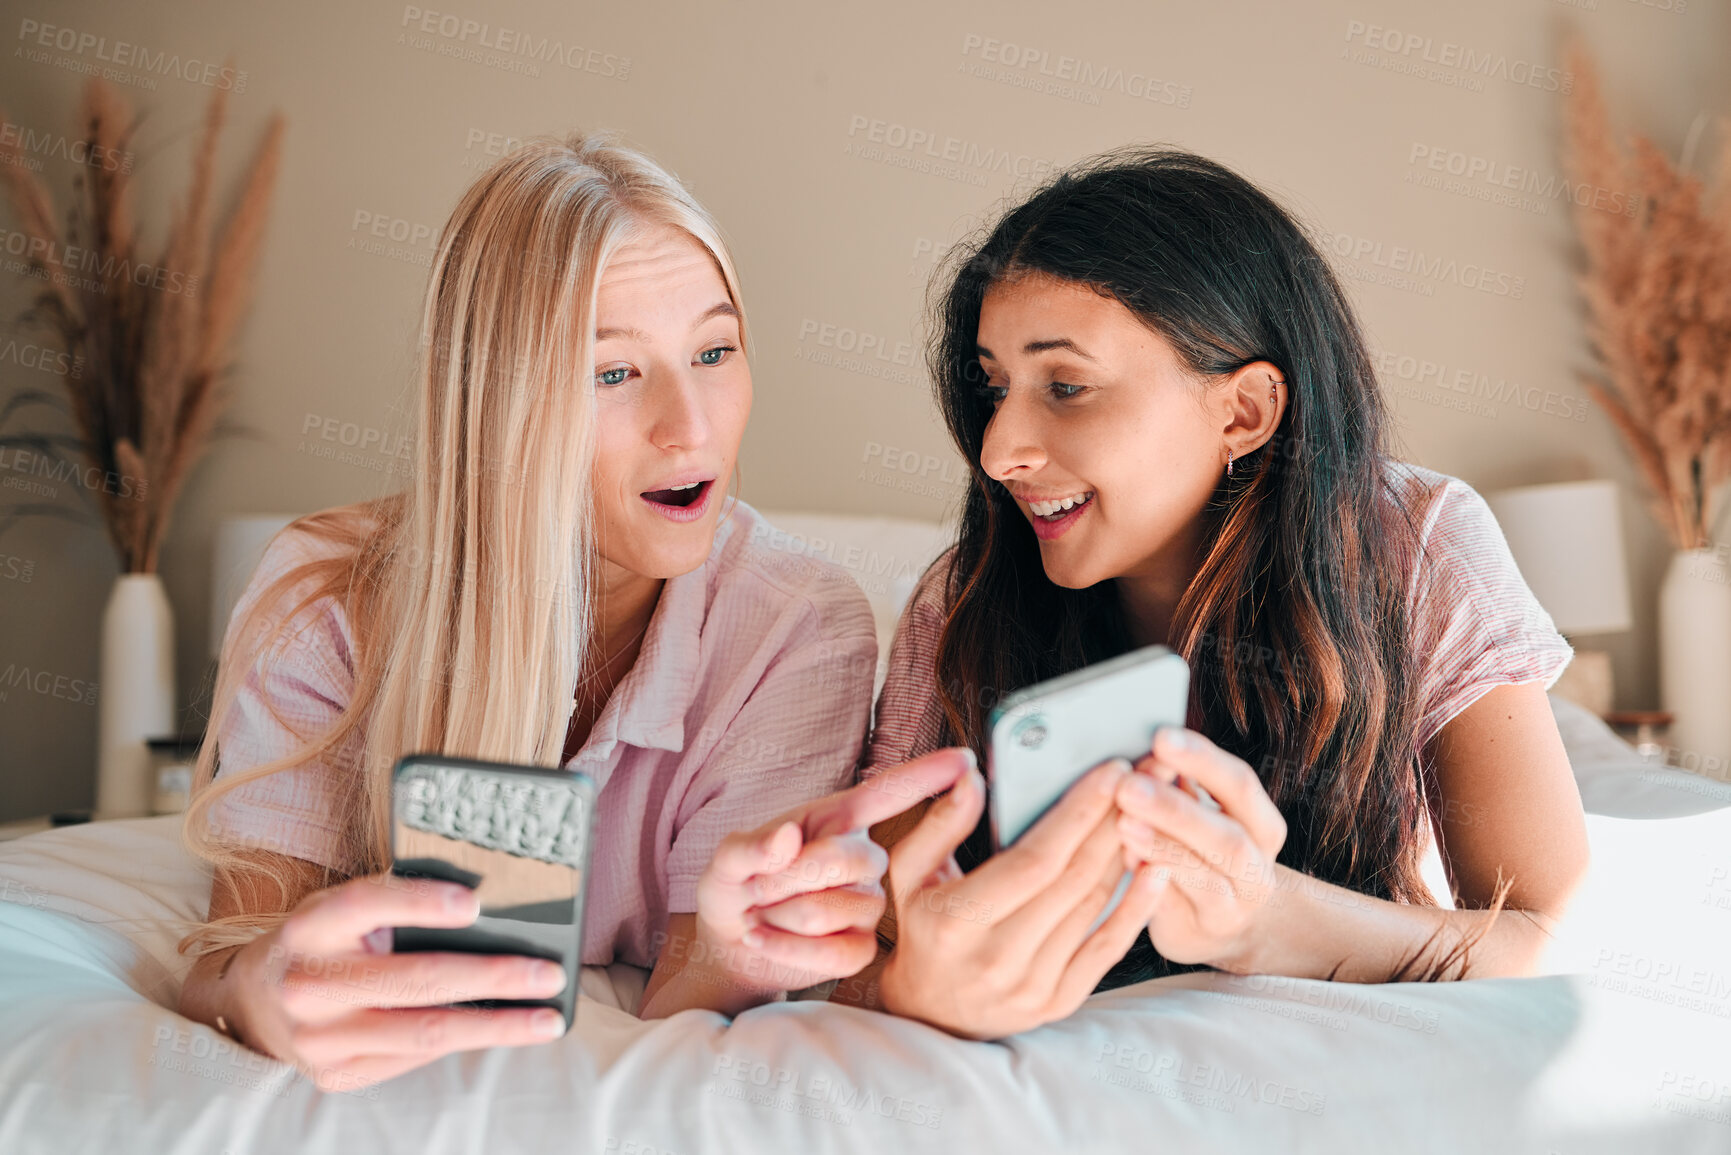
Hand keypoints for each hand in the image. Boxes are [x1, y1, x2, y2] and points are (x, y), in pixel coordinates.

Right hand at [224, 873, 571, 1091]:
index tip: (476, 904)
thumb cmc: (320, 943)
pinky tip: (503, 1031)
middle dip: (492, 977)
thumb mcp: (339, 909)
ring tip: (546, 1018)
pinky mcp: (336, 1074)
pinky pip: (414, 1058)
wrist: (252, 1005)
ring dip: (496, 1025)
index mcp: (311, 927)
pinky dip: (465, 1042)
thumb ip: (393, 902)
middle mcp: (308, 984)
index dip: (421, 903)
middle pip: (414, 980)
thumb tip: (483, 905)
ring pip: (423, 1032)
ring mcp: (320, 1037)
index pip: (366, 905)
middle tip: (547, 974)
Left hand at [691, 749, 975, 997]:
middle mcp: (861, 859)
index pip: (886, 794)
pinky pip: (837, 953)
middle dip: (792, 877)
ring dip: (784, 916)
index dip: (925, 776)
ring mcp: (866, 905)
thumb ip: (751, 846)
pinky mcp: (860, 949)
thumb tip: (787, 837)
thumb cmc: (734, 888)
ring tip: (762, 914)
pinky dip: (788, 950)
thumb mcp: (727, 860)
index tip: (964, 760)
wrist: (729, 946)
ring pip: (838, 910)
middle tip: (757, 889)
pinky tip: (765, 940)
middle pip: (852, 859)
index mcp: (836, 821)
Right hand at [878, 754, 1169, 1039]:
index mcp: (957, 920)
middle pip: (1073, 878)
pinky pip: (1107, 949)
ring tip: (1152, 809)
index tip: (1111, 771)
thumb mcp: (909, 872)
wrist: (929, 1014)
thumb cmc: (921, 929)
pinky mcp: (1059, 1002)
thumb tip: (972, 775)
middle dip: (1115, 819)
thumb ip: (940, 822)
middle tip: (1147, 776)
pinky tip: (1157, 871)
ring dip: (1129, 853)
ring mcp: (1032, 986)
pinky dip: (1137, 908)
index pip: (1034, 860)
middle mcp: (997, 958)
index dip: (1079, 814)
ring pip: (1094, 907)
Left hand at [1114, 726, 1288, 972]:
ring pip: (1205, 874)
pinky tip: (1125, 859)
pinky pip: (1177, 907)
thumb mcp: (1198, 815)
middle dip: (1175, 807)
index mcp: (1261, 824)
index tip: (1161, 736)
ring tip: (1122, 821)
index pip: (1240, 784)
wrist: (1215, 926)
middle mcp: (1258, 867)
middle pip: (1227, 835)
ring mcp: (1236, 906)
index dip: (1203, 760)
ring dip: (1161, 845)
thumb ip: (1177, 786)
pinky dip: (1151, 881)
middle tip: (1129, 784)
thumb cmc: (1199, 854)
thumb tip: (1146, 751)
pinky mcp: (1202, 934)